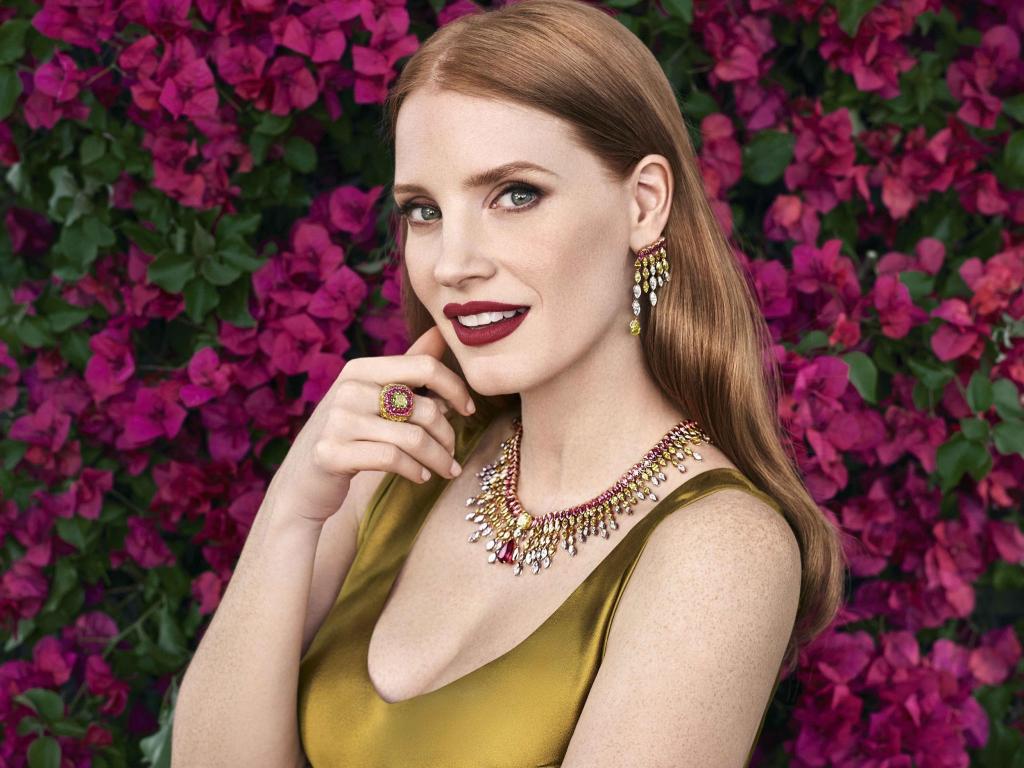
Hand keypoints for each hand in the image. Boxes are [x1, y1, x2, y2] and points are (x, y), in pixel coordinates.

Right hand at [265, 326, 475, 524]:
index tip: (469, 411)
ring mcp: (337, 421)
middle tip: (453, 454)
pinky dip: (415, 471)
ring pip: (413, 438)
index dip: (455, 388)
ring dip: (438, 459)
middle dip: (447, 435)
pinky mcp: (331, 454)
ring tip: (447, 469)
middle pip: (424, 407)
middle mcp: (347, 388)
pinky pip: (392, 459)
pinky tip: (421, 477)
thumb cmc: (350, 435)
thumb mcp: (374, 396)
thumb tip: (440, 332)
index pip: (424, 366)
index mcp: (361, 368)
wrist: (303, 481)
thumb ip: (408, 367)